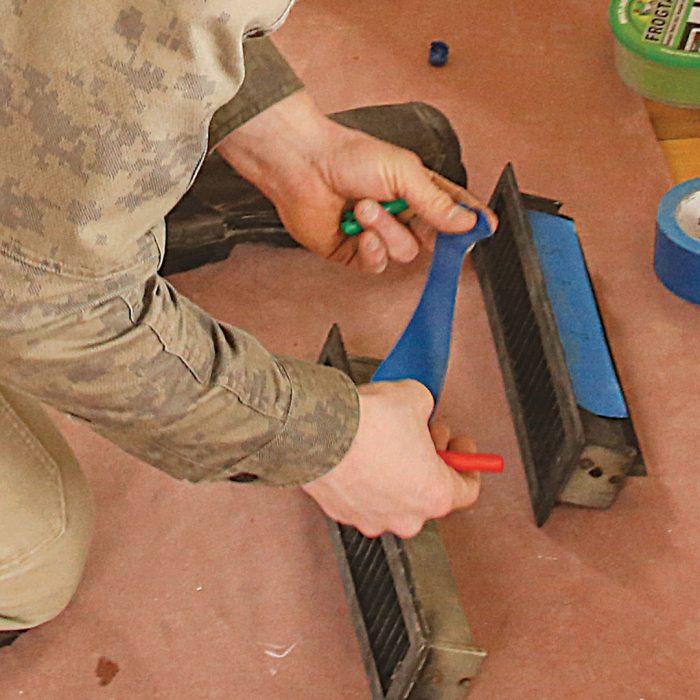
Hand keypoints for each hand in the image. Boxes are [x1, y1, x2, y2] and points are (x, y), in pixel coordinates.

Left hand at [217, 91, 497, 272]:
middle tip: (404, 210)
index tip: (485, 228)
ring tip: (364, 207)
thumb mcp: (403, 172)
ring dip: (385, 231)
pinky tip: (358, 231)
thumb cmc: (347, 155)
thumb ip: (436, 201)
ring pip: (403, 253)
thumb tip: (466, 221)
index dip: (469, 221)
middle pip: (431, 240)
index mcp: (417, 189)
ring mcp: (378, 234)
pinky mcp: (355, 252)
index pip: (453, 210)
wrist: (302, 166)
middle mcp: (400, 214)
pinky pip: (377, 265)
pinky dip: (370, 250)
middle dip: (416, 227)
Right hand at [301, 380, 480, 538]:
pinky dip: (366, 478)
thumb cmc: (368, 422)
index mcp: (435, 495)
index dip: (467, 462)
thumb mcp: (416, 398)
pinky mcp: (341, 512)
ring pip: (394, 496)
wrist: (317, 429)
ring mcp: (371, 518)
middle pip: (428, 491)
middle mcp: (405, 517)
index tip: (460, 447)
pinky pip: (363, 496)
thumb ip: (426, 410)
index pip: (467, 490)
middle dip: (428, 461)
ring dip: (396, 471)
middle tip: (423, 435)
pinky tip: (360, 452)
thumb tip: (420, 408)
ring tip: (386, 440)